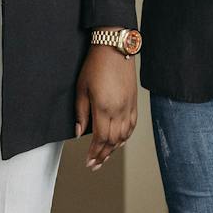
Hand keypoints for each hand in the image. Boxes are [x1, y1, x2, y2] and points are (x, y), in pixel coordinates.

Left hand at [74, 44, 136, 169]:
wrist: (115, 48)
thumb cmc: (95, 65)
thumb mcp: (81, 88)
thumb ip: (81, 112)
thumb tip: (79, 132)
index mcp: (104, 107)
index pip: (100, 138)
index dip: (94, 152)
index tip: (88, 161)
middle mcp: (119, 110)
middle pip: (113, 141)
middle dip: (103, 155)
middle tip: (94, 164)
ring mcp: (128, 106)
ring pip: (124, 135)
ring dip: (114, 148)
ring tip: (104, 156)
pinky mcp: (134, 101)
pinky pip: (132, 125)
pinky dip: (126, 137)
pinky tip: (119, 141)